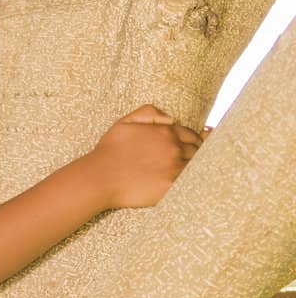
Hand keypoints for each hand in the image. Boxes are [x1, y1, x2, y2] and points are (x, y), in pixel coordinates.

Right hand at [86, 104, 204, 208]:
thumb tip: (171, 118)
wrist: (99, 178)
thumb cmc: (109, 151)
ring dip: (195, 166)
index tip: (192, 146)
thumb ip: (148, 112)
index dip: (193, 140)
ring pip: (196, 164)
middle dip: (196, 153)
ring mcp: (173, 167)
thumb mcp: (124, 122)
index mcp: (166, 131)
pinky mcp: (170, 185)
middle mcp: (173, 147)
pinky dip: (193, 179)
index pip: (191, 135)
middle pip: (197, 149)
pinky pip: (190, 181)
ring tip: (194, 170)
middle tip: (194, 159)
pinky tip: (190, 181)